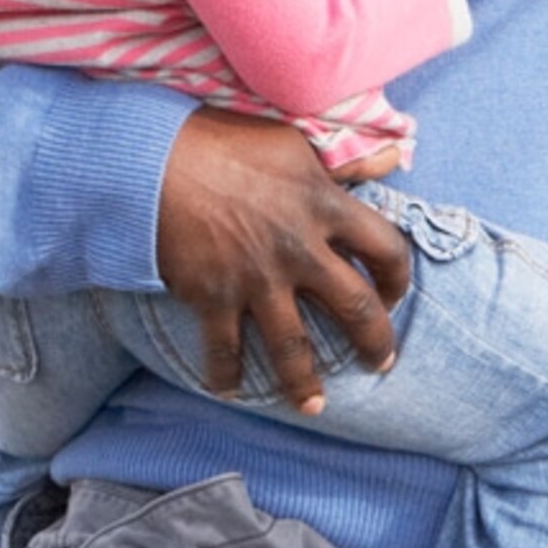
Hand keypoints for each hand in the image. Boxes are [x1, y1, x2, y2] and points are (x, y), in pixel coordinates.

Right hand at [152, 110, 413, 414]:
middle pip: (356, 309)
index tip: (392, 295)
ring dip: (305, 381)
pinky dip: (226, 376)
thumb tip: (396, 154)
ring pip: (294, 346)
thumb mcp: (295, 142)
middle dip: (374, 343)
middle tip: (379, 363)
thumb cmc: (223, 141)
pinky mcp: (213, 296)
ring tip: (314, 406)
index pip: (387, 249)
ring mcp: (257, 278)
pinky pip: (225, 350)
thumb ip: (347, 160)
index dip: (398, 278)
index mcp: (326, 207)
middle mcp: (300, 249)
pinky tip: (230, 392)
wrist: (149, 158)